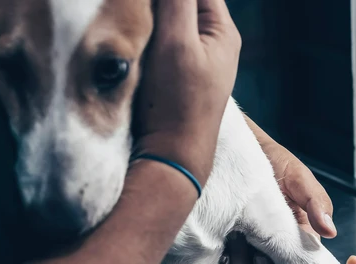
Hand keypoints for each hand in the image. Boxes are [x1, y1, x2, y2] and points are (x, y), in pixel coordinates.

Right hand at [133, 0, 240, 186]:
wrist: (171, 155)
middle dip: (158, 3)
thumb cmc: (178, 101)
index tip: (146, 1)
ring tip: (133, 22)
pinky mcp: (176, 73)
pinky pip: (162, 41)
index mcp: (222, 31)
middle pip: (184, 1)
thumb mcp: (177, 41)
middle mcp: (213, 42)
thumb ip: (177, 0)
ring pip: (170, 20)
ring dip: (150, 16)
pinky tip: (134, 40)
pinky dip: (148, 36)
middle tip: (136, 8)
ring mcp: (195, 59)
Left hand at [216, 141, 335, 263]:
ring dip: (243, 261)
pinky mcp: (227, 244)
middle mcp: (274, 247)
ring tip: (238, 235)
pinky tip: (224, 248)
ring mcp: (250, 247)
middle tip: (260, 255)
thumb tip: (330, 232)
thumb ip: (316, 202)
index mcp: (298, 238)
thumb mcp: (300, 179)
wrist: (241, 150)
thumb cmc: (276, 162)